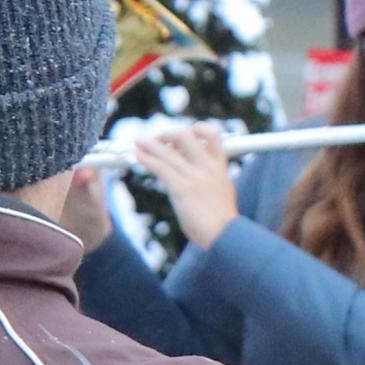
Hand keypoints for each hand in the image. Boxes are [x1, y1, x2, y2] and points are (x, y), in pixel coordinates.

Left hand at [126, 125, 242, 248]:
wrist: (226, 235)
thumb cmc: (224, 221)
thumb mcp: (223, 193)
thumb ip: (213, 181)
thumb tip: (203, 180)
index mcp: (219, 168)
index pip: (213, 135)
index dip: (198, 129)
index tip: (186, 133)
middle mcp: (207, 167)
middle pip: (187, 136)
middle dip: (169, 135)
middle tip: (158, 139)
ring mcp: (194, 176)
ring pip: (169, 152)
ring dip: (150, 144)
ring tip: (138, 141)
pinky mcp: (181, 188)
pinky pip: (161, 168)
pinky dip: (147, 159)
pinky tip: (137, 156)